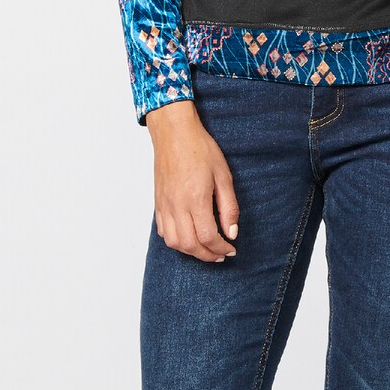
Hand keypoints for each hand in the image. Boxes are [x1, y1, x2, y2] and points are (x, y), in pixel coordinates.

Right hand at [145, 99, 240, 260]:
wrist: (174, 133)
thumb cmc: (200, 149)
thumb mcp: (223, 175)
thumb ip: (229, 206)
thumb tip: (232, 232)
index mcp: (196, 198)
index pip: (208, 237)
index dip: (221, 248)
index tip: (230, 249)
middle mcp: (177, 205)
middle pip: (190, 245)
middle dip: (208, 255)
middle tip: (221, 254)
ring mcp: (165, 205)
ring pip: (174, 242)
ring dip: (191, 252)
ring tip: (206, 249)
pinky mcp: (158, 203)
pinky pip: (163, 232)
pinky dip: (176, 241)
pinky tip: (188, 237)